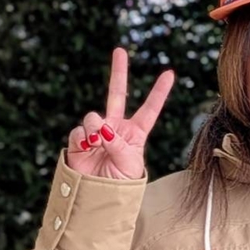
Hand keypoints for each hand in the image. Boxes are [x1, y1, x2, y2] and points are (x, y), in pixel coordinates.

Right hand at [66, 48, 174, 179]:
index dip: (158, 92)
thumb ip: (118, 144)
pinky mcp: (79, 142)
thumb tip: (101, 127)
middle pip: (117, 95)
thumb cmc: (120, 187)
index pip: (149, 110)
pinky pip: (79, 132)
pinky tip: (87, 147)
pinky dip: (83, 138)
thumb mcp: (129, 166)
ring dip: (95, 127)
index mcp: (136, 135)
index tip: (169, 74)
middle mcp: (116, 130)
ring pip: (94, 116)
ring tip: (97, 142)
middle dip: (118, 72)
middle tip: (120, 50)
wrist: (97, 199)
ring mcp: (96, 133)